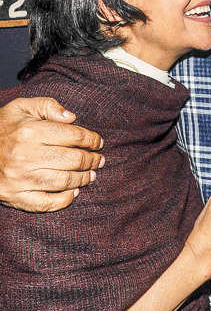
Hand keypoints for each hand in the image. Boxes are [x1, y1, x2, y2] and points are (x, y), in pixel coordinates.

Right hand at [0, 97, 103, 211]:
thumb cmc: (3, 127)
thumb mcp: (22, 107)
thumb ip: (48, 106)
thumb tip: (73, 117)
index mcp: (30, 131)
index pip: (73, 135)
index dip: (92, 139)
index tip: (98, 142)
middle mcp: (26, 156)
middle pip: (72, 160)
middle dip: (91, 160)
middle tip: (99, 160)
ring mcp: (19, 179)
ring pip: (63, 182)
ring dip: (83, 179)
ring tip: (91, 175)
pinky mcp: (14, 197)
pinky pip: (45, 203)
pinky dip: (63, 200)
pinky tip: (74, 193)